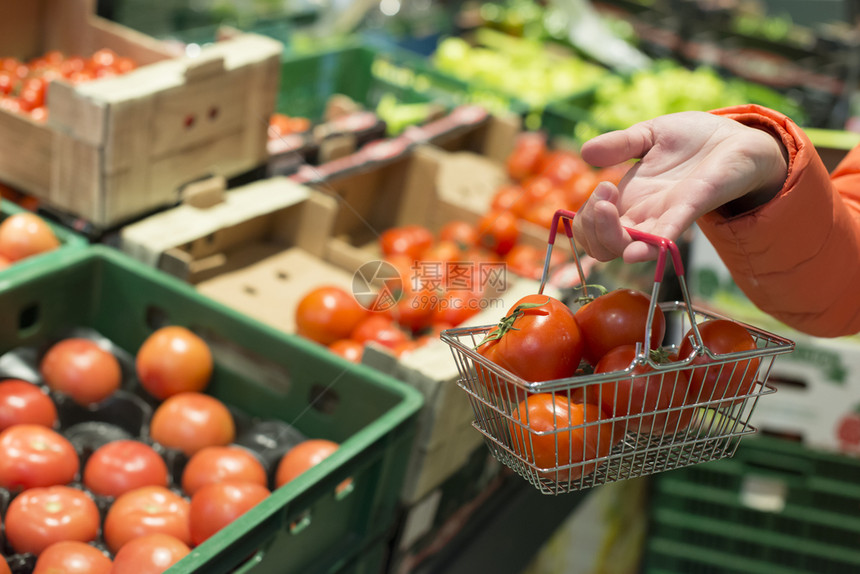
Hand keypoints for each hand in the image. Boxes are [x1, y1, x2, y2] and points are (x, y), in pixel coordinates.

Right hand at [572, 111, 788, 262]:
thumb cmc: (694, 139)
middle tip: (604, 194)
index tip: (602, 187)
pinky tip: (635, 252)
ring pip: (626, 248)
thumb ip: (619, 144)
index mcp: (628, 201)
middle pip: (602, 246)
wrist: (736, 136)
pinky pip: (665, 238)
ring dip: (609, 235)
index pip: (591, 230)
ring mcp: (665, 218)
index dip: (585, 218)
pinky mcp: (690, 210)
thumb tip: (585, 152)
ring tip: (607, 209)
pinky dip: (650, 246)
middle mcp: (642, 216)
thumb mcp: (649, 134)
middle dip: (590, 226)